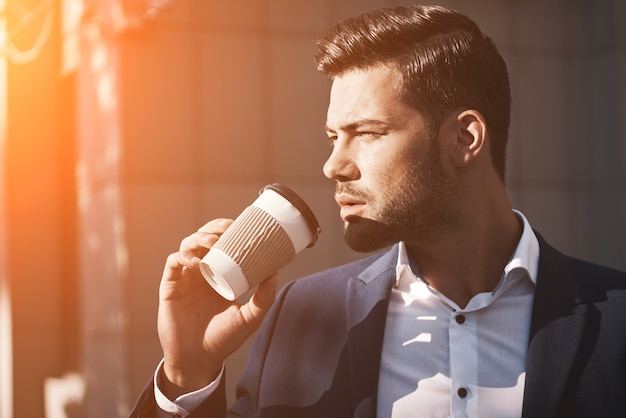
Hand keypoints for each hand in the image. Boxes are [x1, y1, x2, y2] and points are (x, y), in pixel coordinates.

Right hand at [157, 218, 277, 398]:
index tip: (241, 224)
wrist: (198, 361)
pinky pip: (173, 263)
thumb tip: (276, 272)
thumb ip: (264, 298)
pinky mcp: (170, 286)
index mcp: (219, 274)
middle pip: (203, 238)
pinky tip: (196, 262)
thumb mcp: (249, 318)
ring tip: (212, 241)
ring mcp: (185, 278)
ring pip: (187, 245)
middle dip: (213, 228)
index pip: (222, 244)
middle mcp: (201, 272)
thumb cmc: (223, 339)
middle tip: (226, 228)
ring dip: (199, 238)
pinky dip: (183, 256)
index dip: (228, 230)